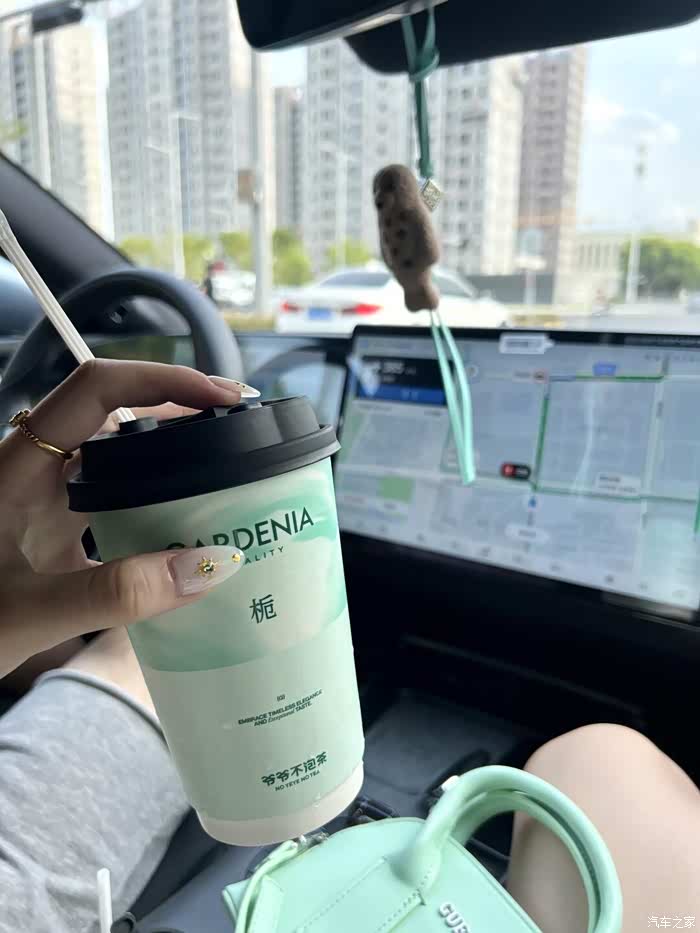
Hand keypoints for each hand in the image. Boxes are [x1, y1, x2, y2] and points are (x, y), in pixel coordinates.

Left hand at [0, 359, 247, 677]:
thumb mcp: (30, 614)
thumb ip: (117, 594)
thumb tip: (211, 565)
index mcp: (16, 467)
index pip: (97, 389)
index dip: (163, 379)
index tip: (222, 399)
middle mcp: (32, 471)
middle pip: (114, 413)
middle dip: (179, 412)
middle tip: (239, 434)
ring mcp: (40, 501)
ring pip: (115, 458)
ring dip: (169, 460)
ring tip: (225, 476)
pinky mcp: (49, 531)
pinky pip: (112, 500)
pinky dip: (154, 505)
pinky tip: (185, 532)